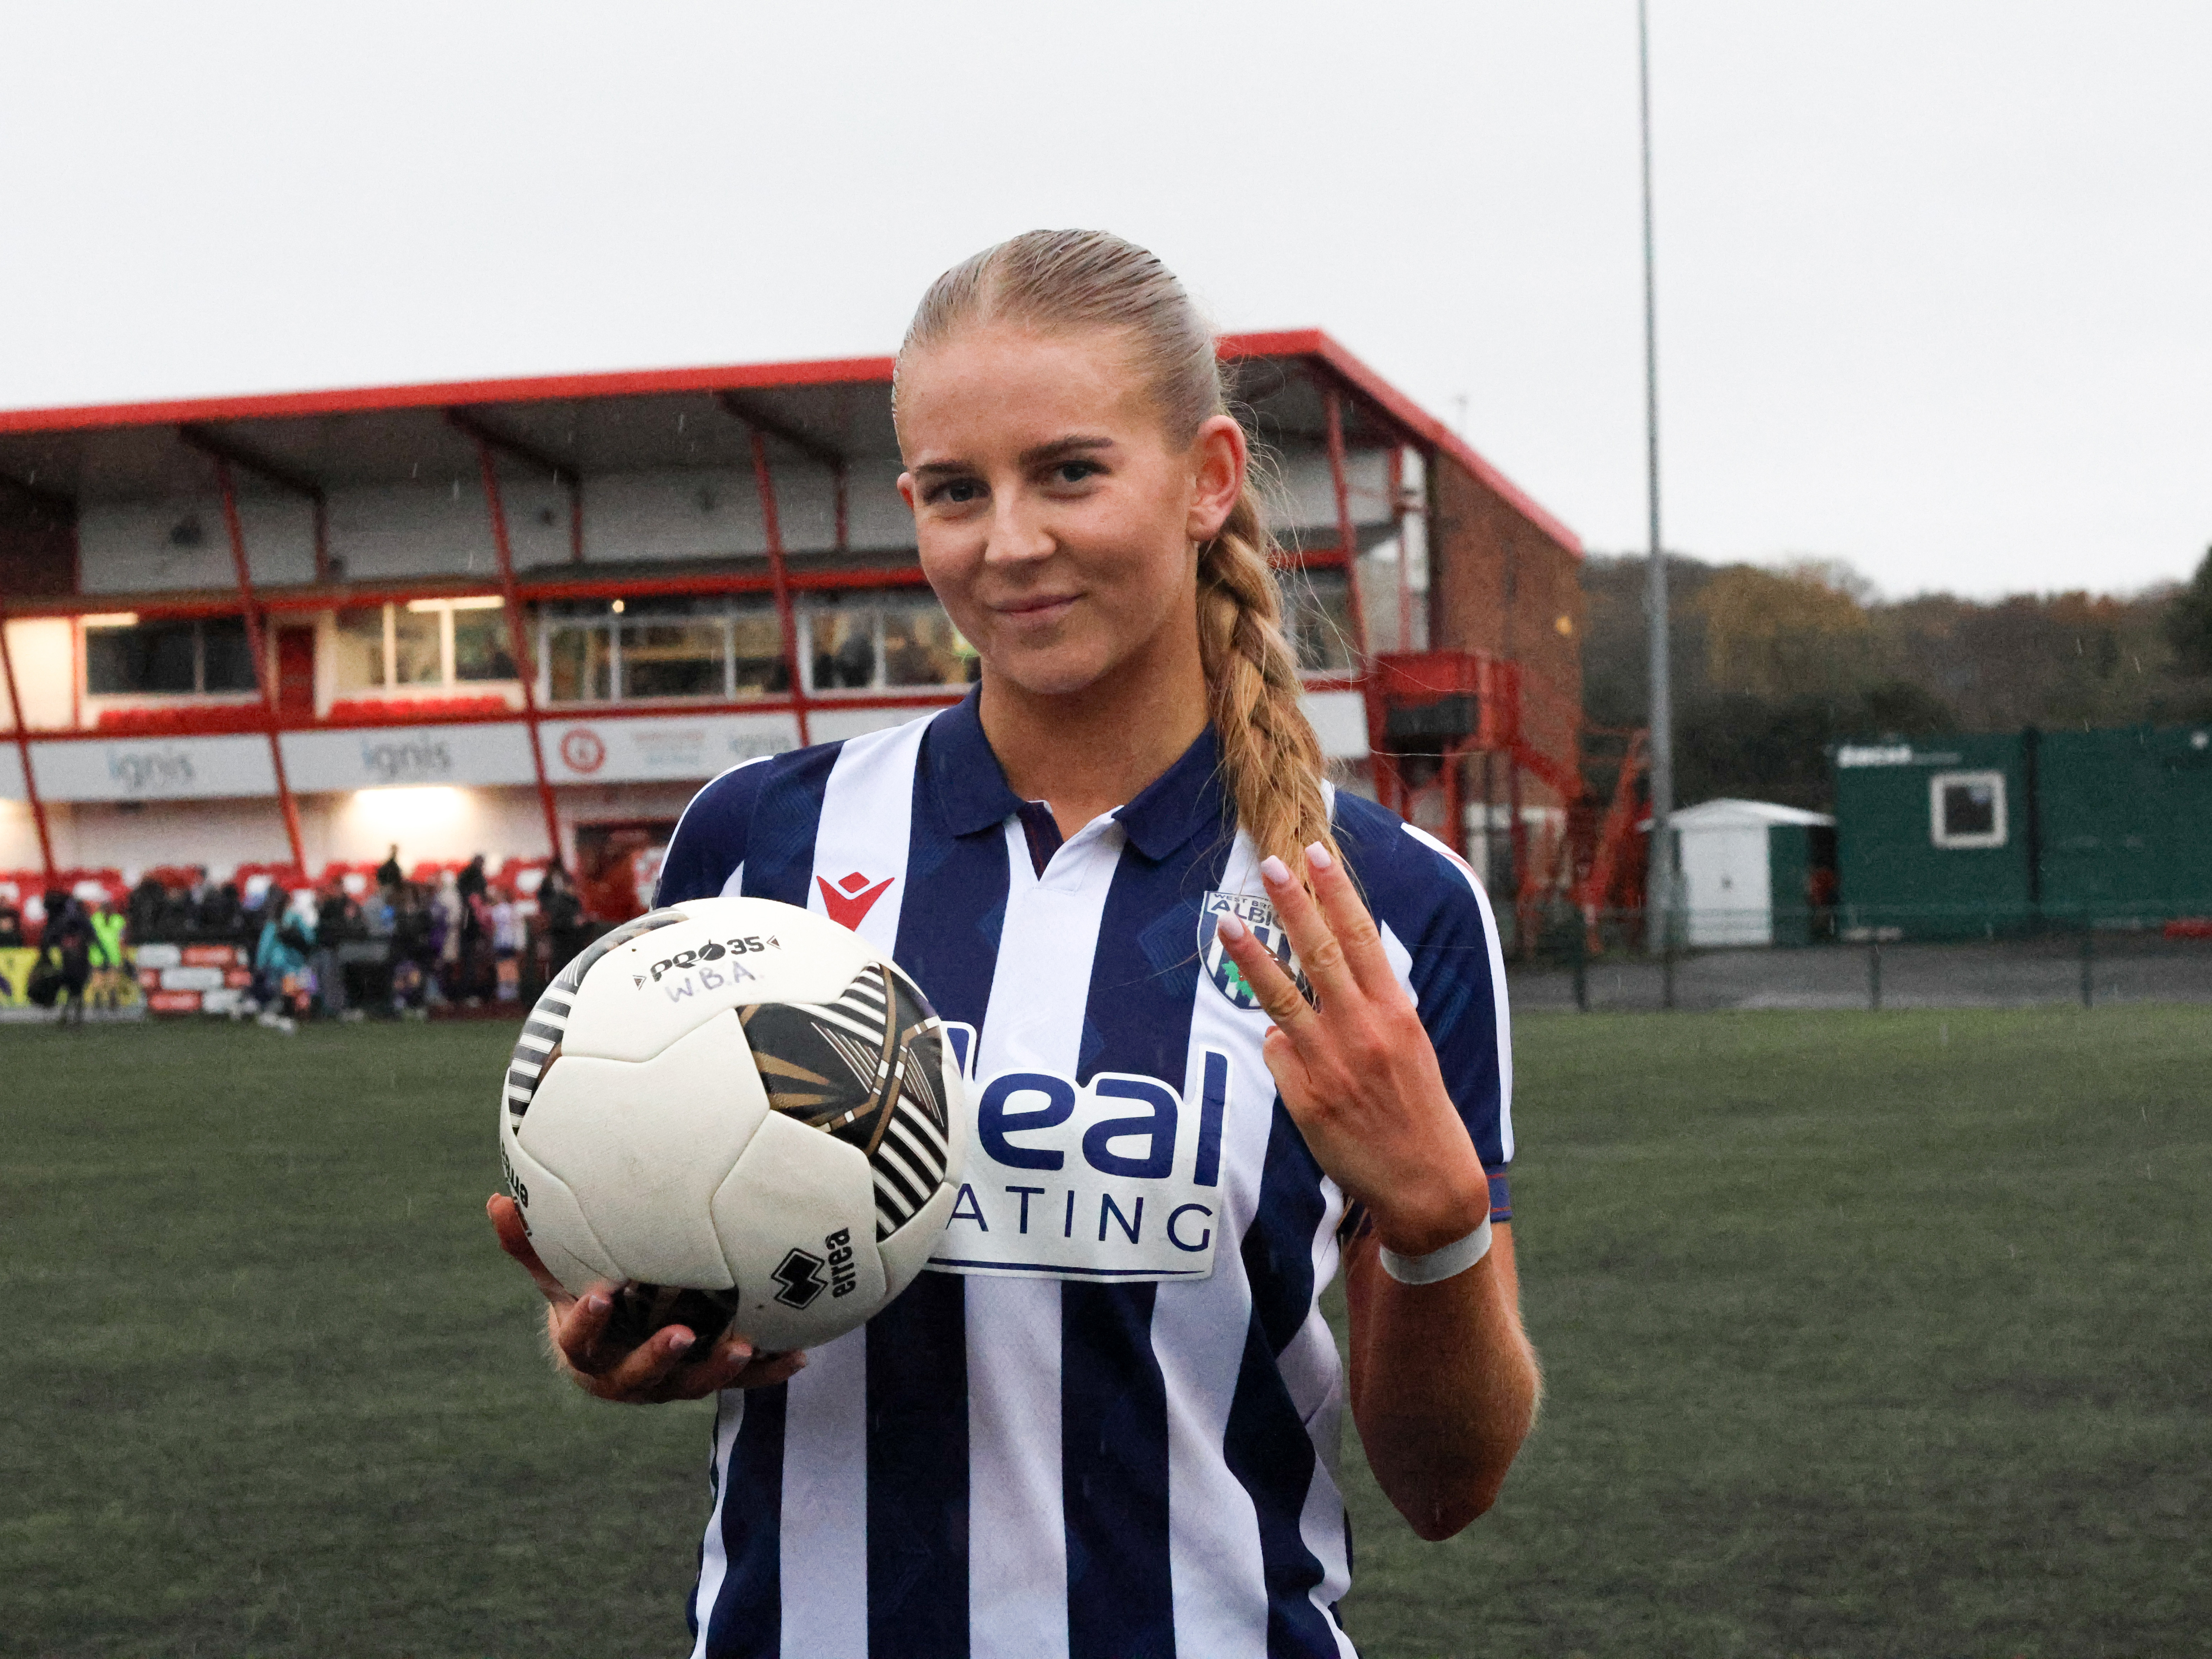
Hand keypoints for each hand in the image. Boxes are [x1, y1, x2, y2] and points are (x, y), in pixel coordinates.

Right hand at [487, 1195, 805, 1402]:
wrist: (617, 1349)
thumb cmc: (589, 1299)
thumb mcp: (559, 1276)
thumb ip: (532, 1247)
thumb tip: (494, 1200)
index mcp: (588, 1352)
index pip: (580, 1342)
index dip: (588, 1322)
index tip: (601, 1294)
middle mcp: (625, 1375)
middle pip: (638, 1376)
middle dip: (660, 1355)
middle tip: (683, 1332)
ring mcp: (667, 1385)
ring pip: (692, 1385)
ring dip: (719, 1368)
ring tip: (745, 1345)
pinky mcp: (704, 1382)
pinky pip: (738, 1383)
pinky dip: (766, 1371)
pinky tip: (797, 1357)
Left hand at [1214, 842, 1489, 1256]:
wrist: (1427, 1182)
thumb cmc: (1418, 1108)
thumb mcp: (1411, 1045)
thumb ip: (1373, 1007)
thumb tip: (1330, 975)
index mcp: (1396, 1012)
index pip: (1362, 937)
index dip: (1338, 892)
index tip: (1319, 853)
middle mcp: (1363, 1030)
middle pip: (1319, 953)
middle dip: (1293, 904)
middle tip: (1270, 863)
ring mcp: (1330, 1063)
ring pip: (1281, 996)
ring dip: (1252, 954)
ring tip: (1226, 921)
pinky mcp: (1304, 1097)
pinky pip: (1277, 1053)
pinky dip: (1279, 1046)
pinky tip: (1296, 1060)